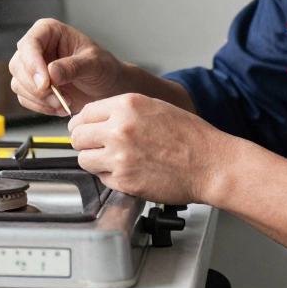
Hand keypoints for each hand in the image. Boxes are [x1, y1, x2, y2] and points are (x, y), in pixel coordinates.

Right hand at [9, 19, 123, 115]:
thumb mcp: (94, 63)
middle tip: (58, 98)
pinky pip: (25, 99)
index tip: (45, 84)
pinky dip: (41, 107)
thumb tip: (51, 73)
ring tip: (64, 102)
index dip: (33, 64)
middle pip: (18, 65)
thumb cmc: (103, 67)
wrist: (108, 87)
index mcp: (49, 31)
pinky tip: (60, 106)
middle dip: (36, 87)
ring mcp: (32, 68)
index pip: (29, 43)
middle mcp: (37, 47)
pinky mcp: (32, 86)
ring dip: (40, 99)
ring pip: (18, 84)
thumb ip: (73, 67)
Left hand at [67, 93, 230, 204]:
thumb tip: (97, 118)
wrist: (211, 164)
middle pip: (76, 136)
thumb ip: (123, 111)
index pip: (83, 113)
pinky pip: (102, 178)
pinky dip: (110, 177)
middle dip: (83, 142)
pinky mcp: (124, 181)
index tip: (85, 129)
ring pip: (83, 159)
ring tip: (113, 160)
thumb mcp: (154, 107)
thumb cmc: (190, 137)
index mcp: (127, 106)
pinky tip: (128, 171)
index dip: (82, 123)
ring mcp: (120, 157)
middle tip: (95, 146)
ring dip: (94, 160)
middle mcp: (119, 129)